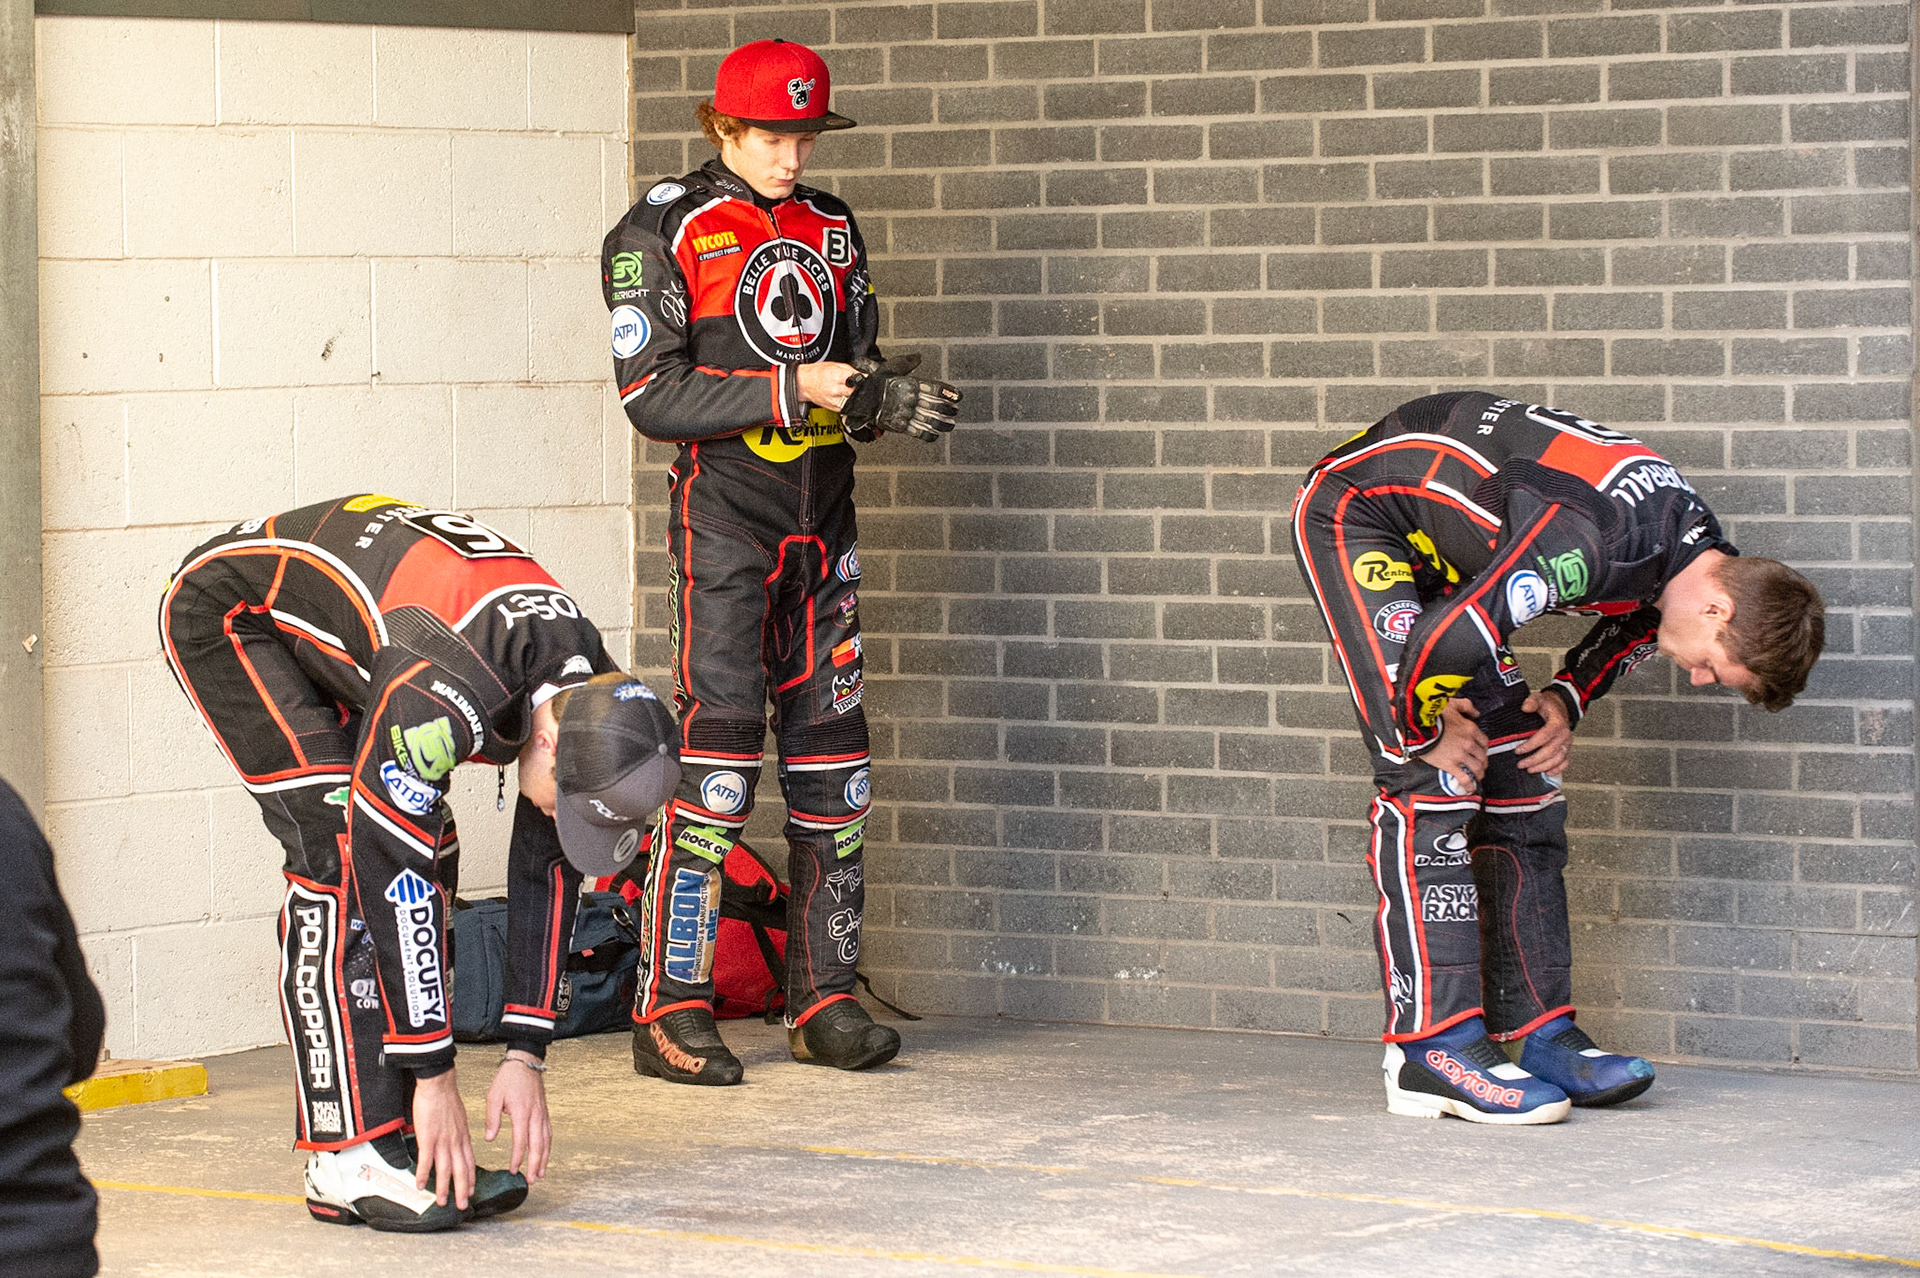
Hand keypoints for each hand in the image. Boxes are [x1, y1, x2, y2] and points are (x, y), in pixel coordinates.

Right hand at [411, 1069, 473, 1209]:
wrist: (439, 1085)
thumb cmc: (447, 1099)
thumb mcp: (459, 1118)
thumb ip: (458, 1133)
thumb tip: (457, 1141)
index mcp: (463, 1137)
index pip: (470, 1162)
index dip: (471, 1178)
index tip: (472, 1191)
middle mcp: (455, 1142)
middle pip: (461, 1171)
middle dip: (462, 1190)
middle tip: (462, 1206)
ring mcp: (442, 1141)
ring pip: (445, 1170)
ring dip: (444, 1188)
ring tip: (442, 1202)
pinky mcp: (428, 1138)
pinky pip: (426, 1161)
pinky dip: (423, 1175)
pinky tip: (420, 1185)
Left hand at [486, 1052, 551, 1180]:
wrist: (525, 1062)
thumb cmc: (509, 1078)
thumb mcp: (494, 1096)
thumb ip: (492, 1118)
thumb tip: (490, 1138)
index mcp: (522, 1112)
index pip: (521, 1141)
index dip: (517, 1157)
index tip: (514, 1170)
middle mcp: (535, 1115)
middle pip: (538, 1145)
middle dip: (536, 1164)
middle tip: (533, 1179)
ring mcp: (542, 1113)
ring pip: (546, 1140)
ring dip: (545, 1158)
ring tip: (541, 1172)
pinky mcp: (544, 1111)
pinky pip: (548, 1132)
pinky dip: (548, 1146)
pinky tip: (545, 1154)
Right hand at [797, 361, 858, 411]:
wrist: (804, 383)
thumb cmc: (817, 373)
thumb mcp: (834, 365)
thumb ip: (850, 370)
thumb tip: (863, 375)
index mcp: (837, 377)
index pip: (857, 379)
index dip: (862, 379)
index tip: (864, 379)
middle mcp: (836, 389)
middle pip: (856, 392)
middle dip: (859, 389)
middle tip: (857, 386)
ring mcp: (835, 400)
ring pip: (853, 401)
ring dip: (854, 397)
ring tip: (849, 392)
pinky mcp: (834, 408)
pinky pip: (847, 407)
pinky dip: (848, 402)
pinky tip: (844, 397)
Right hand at [840, 353, 961, 442]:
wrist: (859, 398)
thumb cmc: (875, 382)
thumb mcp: (892, 367)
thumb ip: (907, 363)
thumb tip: (918, 357)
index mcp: (911, 385)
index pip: (936, 390)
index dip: (950, 394)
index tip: (958, 396)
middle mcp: (911, 400)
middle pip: (937, 406)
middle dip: (949, 410)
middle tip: (955, 411)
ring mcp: (906, 413)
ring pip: (930, 421)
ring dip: (943, 424)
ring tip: (950, 424)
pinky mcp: (900, 425)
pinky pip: (918, 432)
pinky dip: (928, 434)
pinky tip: (935, 434)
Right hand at [1421, 698, 1485, 795]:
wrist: (1419, 725)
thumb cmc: (1433, 714)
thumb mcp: (1452, 704)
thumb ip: (1467, 706)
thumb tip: (1476, 713)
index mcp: (1471, 729)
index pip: (1484, 742)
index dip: (1483, 749)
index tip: (1481, 752)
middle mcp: (1469, 743)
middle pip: (1482, 756)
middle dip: (1483, 762)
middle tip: (1480, 766)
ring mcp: (1460, 755)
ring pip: (1477, 768)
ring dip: (1479, 774)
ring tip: (1477, 777)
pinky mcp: (1450, 765)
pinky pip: (1464, 778)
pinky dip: (1469, 784)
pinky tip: (1470, 788)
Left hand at [1516, 689, 1573, 776]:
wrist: (1561, 706)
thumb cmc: (1548, 705)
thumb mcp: (1538, 698)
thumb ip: (1531, 702)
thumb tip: (1525, 707)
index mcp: (1557, 723)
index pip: (1543, 737)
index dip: (1530, 745)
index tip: (1518, 750)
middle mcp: (1564, 734)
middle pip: (1550, 751)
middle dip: (1534, 760)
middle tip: (1521, 764)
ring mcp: (1567, 743)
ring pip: (1557, 759)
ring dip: (1543, 766)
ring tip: (1530, 770)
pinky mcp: (1567, 748)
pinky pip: (1565, 761)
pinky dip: (1557, 769)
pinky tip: (1548, 772)